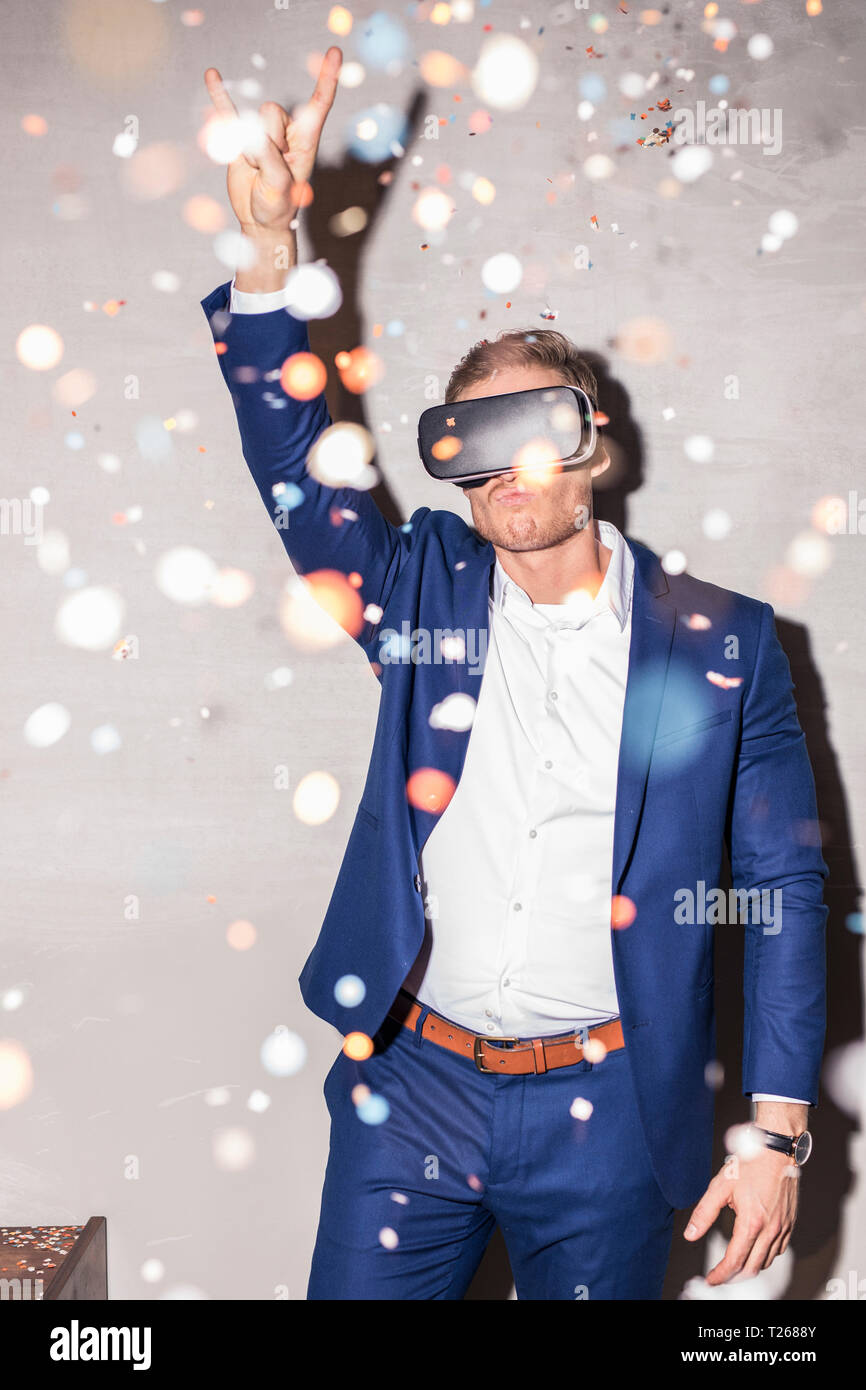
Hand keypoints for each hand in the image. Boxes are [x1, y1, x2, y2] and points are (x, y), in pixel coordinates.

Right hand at [203, 47, 342, 235]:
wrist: (258, 220)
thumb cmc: (278, 206)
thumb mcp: (280, 185)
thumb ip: (268, 157)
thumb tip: (250, 133)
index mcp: (306, 140)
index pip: (318, 104)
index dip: (327, 78)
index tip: (334, 52)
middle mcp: (286, 131)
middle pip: (272, 111)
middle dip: (266, 140)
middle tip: (268, 169)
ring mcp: (261, 132)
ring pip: (250, 118)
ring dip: (248, 148)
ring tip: (255, 170)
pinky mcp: (239, 136)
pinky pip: (228, 111)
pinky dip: (219, 95)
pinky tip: (212, 75)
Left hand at [684, 1142, 799, 1284]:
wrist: (776, 1152)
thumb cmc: (750, 1164)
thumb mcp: (720, 1186)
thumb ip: (704, 1213)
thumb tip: (690, 1234)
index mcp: (752, 1222)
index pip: (734, 1260)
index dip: (720, 1274)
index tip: (711, 1279)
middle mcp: (770, 1229)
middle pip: (752, 1268)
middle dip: (733, 1277)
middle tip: (719, 1276)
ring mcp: (783, 1228)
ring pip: (766, 1262)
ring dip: (749, 1269)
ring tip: (734, 1266)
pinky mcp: (790, 1224)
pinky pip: (778, 1251)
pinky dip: (764, 1257)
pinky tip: (754, 1251)